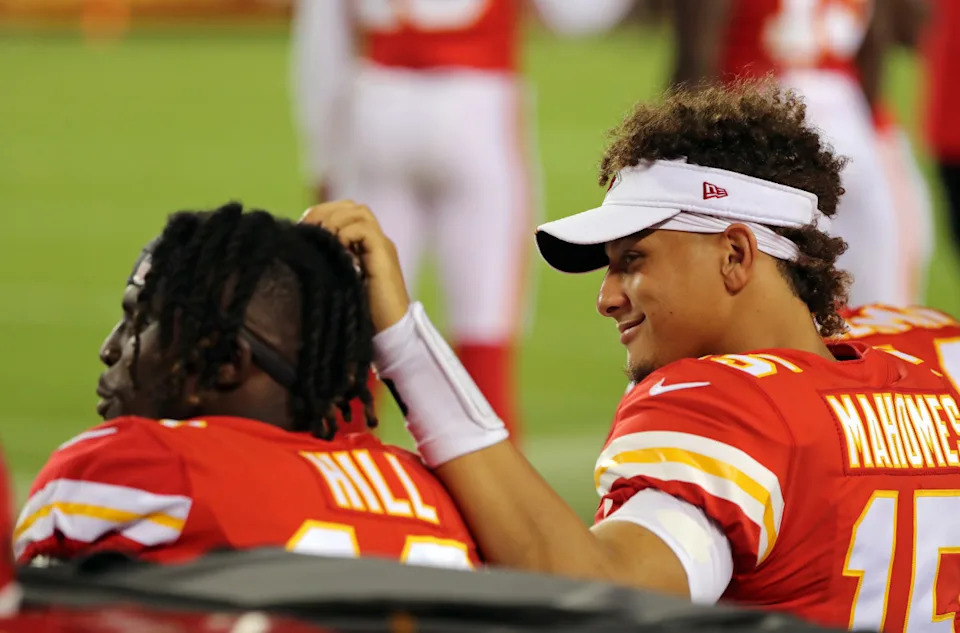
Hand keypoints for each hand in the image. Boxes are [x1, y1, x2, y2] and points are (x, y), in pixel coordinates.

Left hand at [300, 201, 410, 332]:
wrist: (388, 332)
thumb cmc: (359, 313)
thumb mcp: (336, 281)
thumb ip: (327, 262)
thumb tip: (299, 248)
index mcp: (364, 245)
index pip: (342, 211)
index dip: (320, 213)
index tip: (301, 229)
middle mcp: (375, 241)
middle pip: (351, 206)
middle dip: (325, 211)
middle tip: (308, 230)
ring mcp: (381, 246)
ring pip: (359, 211)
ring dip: (335, 220)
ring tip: (322, 238)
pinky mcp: (384, 254)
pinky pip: (364, 229)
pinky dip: (346, 234)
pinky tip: (336, 250)